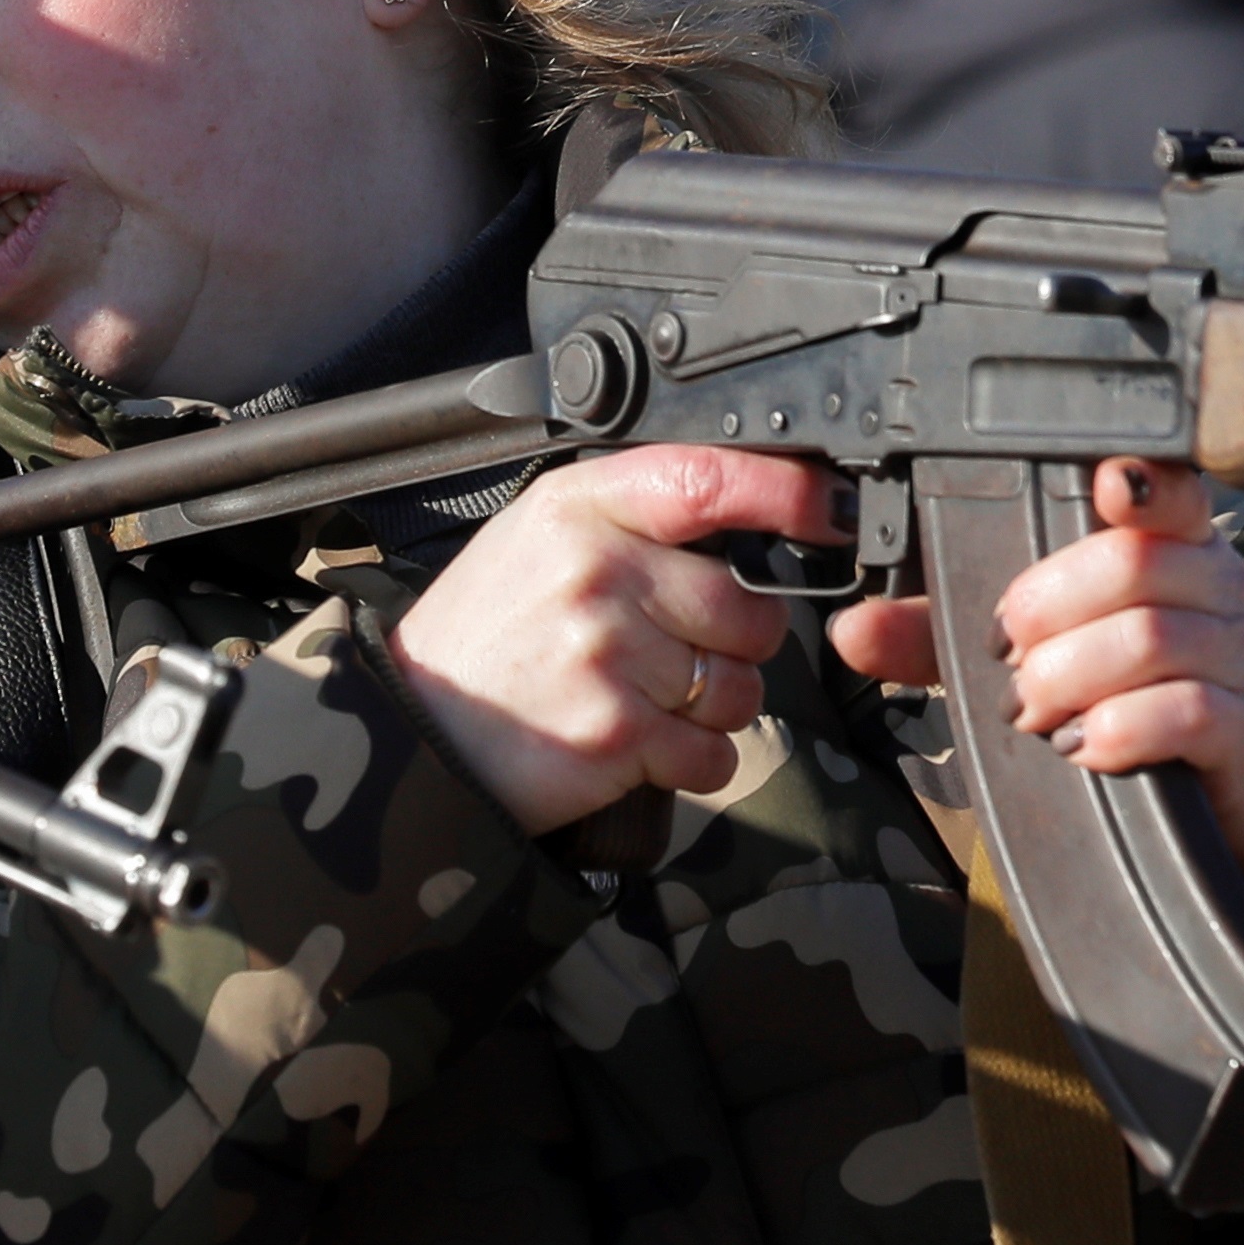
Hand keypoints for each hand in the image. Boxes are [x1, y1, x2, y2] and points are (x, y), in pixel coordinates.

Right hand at [384, 447, 834, 834]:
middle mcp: (597, 571)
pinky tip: (639, 748)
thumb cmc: (485, 636)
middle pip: (748, 609)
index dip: (786, 493)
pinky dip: (692, 764)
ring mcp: (609, 653)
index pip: (706, 480)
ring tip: (647, 704)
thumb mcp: (537, 538)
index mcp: (578, 508)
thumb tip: (745, 518)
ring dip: (714, 710)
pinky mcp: (616, 732)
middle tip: (675, 657)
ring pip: (741, 687)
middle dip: (736, 646)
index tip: (831, 506)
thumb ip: (632, 519)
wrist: (412, 731)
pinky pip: (713, 754)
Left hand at [827, 459, 1243, 878]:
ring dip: (1070, 676)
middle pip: (1131, 563)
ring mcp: (1239, 653)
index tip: (1105, 485)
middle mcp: (1212, 584)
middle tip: (1010, 660)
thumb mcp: (1040, 650)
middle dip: (1047, 609)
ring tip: (1035, 712)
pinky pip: (1185, 711)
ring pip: (1152, 636)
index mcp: (1166, 541)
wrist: (1243, 778)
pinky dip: (1119, 729)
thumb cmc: (1131, 693)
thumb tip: (853, 629)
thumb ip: (946, 634)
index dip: (1139, 482)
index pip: (1164, 489)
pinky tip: (1085, 747)